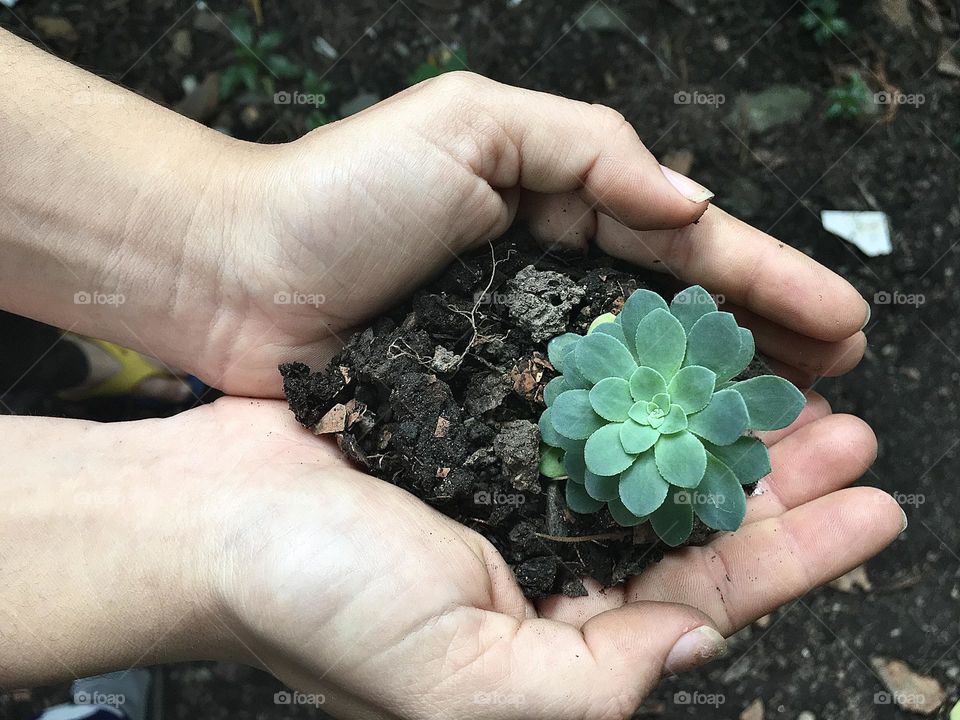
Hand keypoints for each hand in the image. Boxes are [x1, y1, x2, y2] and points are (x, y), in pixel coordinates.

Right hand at [195, 396, 901, 718]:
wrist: (208, 514)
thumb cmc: (310, 602)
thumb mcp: (455, 683)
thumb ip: (589, 682)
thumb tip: (696, 642)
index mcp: (556, 634)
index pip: (707, 595)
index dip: (798, 557)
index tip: (877, 510)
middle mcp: (546, 563)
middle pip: (691, 520)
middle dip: (779, 484)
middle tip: (852, 433)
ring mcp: (514, 488)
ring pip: (646, 453)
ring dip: (718, 423)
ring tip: (794, 389)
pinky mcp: (480, 425)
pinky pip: (581, 401)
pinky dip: (638, 382)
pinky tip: (680, 353)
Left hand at [206, 72, 869, 394]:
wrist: (236, 275)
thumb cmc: (339, 194)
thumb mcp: (471, 125)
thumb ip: (587, 148)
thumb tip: (689, 205)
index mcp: (561, 212)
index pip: (684, 249)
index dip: (765, 280)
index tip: (841, 317)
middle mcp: (553, 286)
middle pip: (679, 320)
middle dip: (763, 344)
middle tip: (841, 380)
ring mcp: (521, 354)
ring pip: (640, 381)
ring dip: (715, 403)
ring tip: (790, 429)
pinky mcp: (483, 410)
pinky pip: (575, 429)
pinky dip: (633, 445)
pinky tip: (682, 466)